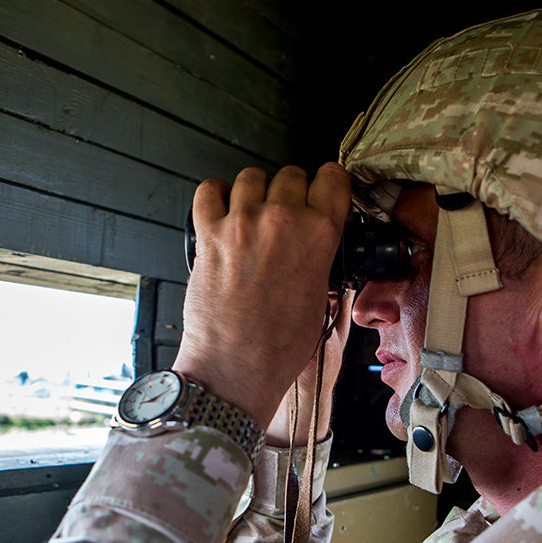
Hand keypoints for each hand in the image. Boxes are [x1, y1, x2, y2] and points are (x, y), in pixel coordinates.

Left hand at [172, 163, 350, 427]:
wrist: (236, 367)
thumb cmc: (276, 347)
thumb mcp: (321, 298)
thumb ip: (320, 257)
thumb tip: (314, 241)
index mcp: (320, 235)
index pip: (332, 178)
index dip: (326, 184)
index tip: (320, 191)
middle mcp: (283, 221)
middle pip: (291, 175)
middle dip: (289, 191)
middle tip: (283, 216)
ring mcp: (244, 223)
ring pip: (252, 176)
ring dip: (253, 192)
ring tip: (251, 216)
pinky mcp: (209, 233)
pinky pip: (209, 190)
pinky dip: (215, 195)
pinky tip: (221, 211)